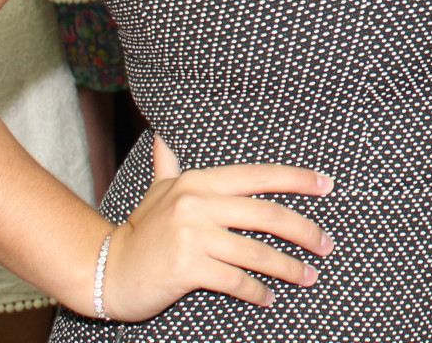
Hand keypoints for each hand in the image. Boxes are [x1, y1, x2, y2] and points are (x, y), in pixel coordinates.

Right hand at [99, 135, 335, 318]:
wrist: (105, 271)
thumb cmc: (140, 232)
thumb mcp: (157, 192)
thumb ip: (167, 164)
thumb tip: (162, 134)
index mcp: (199, 182)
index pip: (259, 176)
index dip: (297, 180)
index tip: (327, 186)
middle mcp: (197, 203)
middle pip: (269, 215)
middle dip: (305, 231)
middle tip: (327, 246)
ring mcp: (192, 235)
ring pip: (257, 252)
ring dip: (289, 267)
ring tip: (309, 276)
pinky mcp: (188, 268)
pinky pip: (236, 280)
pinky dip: (258, 290)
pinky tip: (270, 296)